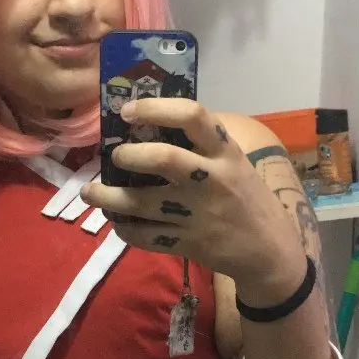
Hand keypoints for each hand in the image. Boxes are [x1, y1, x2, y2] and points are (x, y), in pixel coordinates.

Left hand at [82, 98, 305, 296]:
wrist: (269, 250)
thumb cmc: (245, 197)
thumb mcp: (233, 162)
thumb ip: (200, 144)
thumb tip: (146, 123)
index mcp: (225, 151)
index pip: (192, 115)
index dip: (155, 108)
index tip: (128, 111)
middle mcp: (213, 179)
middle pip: (162, 159)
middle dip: (128, 155)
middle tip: (114, 156)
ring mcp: (199, 214)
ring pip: (142, 203)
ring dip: (108, 197)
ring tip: (89, 192)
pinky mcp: (188, 243)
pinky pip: (145, 236)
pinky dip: (124, 229)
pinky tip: (115, 221)